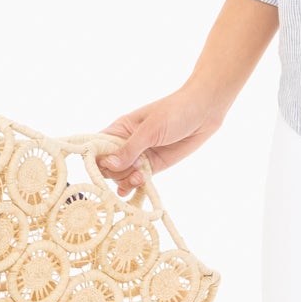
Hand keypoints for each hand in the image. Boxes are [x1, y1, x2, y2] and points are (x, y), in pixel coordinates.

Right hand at [94, 85, 224, 196]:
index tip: (104, 167)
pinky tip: (133, 189)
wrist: (203, 112)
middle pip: (108, 166)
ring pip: (121, 175)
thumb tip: (107, 166)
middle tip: (132, 170)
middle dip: (115, 173)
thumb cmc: (174, 112)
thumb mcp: (150, 130)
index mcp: (119, 129)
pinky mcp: (153, 166)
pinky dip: (133, 186)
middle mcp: (126, 144)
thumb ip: (129, 149)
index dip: (96, 159)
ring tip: (139, 178)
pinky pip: (137, 180)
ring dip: (126, 180)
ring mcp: (139, 156)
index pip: (97, 148)